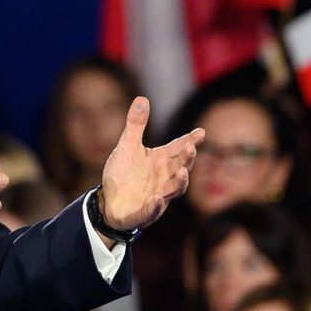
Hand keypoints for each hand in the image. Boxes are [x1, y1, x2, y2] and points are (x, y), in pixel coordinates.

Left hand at [99, 97, 204, 230]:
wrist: (109, 201)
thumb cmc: (123, 173)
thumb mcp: (127, 146)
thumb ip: (136, 125)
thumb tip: (142, 98)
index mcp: (160, 160)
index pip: (178, 148)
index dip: (190, 141)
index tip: (201, 132)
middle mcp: (163, 177)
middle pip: (180, 167)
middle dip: (186, 159)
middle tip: (191, 148)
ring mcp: (157, 196)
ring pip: (173, 190)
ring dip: (178, 182)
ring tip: (182, 172)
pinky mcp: (144, 212)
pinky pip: (152, 210)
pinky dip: (155, 205)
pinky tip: (156, 198)